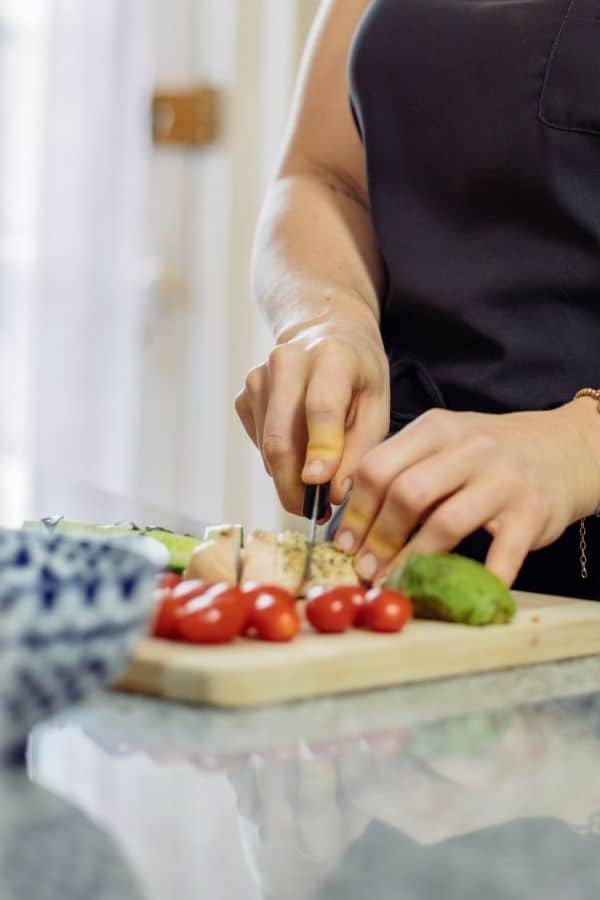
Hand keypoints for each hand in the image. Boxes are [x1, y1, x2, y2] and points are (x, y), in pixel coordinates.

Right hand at [235, 315, 389, 513]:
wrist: (326, 334)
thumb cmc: (358, 375)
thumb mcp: (376, 406)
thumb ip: (359, 450)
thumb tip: (332, 496)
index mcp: (331, 357)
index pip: (321, 408)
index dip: (321, 451)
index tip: (321, 488)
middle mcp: (287, 361)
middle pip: (281, 437)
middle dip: (295, 486)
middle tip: (316, 513)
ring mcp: (258, 377)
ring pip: (267, 448)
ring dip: (289, 477)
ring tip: (316, 481)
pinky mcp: (244, 395)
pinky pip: (259, 444)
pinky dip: (278, 460)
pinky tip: (300, 448)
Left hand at [333, 405, 599, 585]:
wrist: (561, 449)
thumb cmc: (488, 455)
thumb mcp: (443, 444)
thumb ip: (400, 469)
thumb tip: (349, 522)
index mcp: (436, 428)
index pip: (378, 466)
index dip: (354, 510)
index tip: (342, 543)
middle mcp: (470, 448)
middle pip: (406, 493)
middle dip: (377, 538)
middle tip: (364, 567)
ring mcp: (504, 480)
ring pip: (445, 523)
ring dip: (412, 561)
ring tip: (394, 582)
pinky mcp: (533, 512)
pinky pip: (500, 553)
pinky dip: (476, 579)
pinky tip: (454, 593)